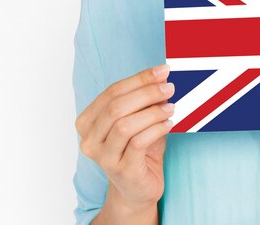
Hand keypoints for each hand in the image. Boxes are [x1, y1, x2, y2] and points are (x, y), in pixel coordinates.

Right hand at [75, 64, 175, 212]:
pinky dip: (156, 129)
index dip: (139, 79)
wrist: (138, 188)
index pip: (112, 92)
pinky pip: (138, 142)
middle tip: (169, 88)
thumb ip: (144, 101)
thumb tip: (162, 78)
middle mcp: (90, 140)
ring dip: (152, 112)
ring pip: (124, 125)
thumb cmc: (138, 150)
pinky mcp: (121, 170)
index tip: (163, 71)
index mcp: (88, 121)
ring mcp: (103, 157)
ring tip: (171, 108)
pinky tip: (169, 124)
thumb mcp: (139, 120)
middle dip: (146, 93)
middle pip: (116, 106)